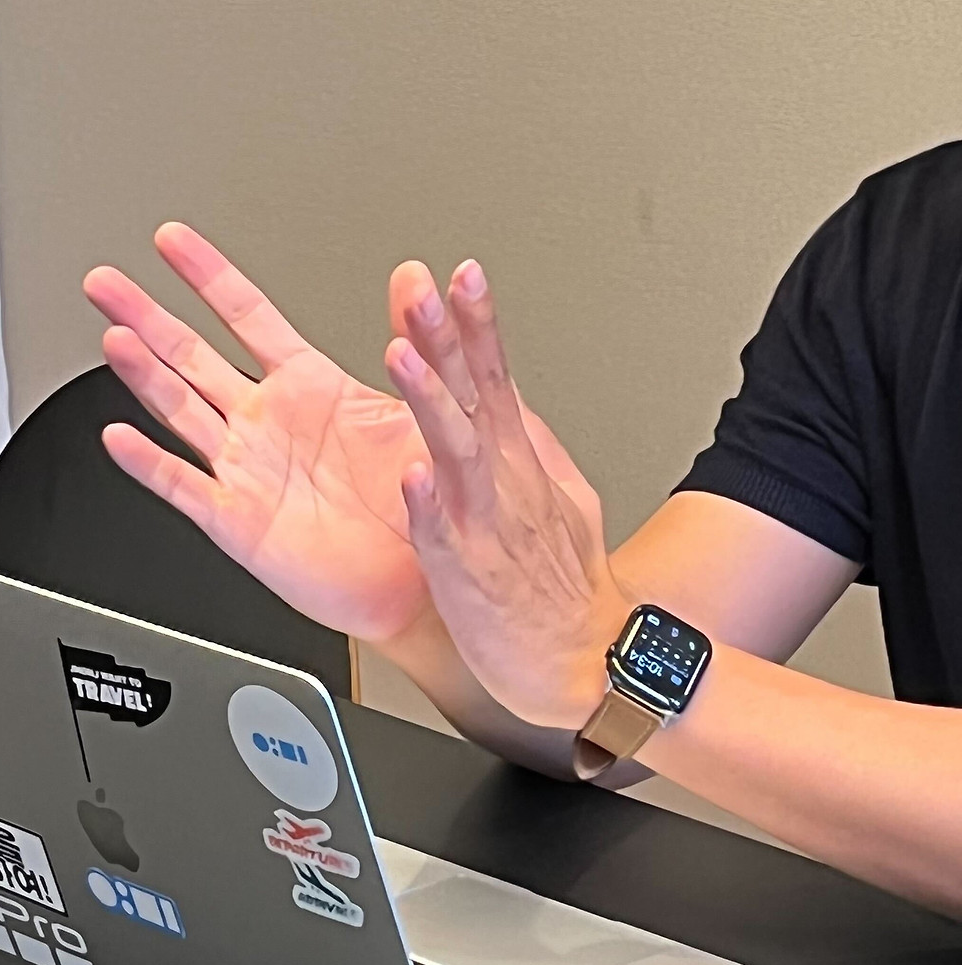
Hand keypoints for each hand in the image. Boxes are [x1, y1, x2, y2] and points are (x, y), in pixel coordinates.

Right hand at [83, 225, 548, 644]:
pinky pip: (186, 487)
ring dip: (144, 375)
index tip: (173, 240)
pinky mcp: (239, 521)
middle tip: (105, 283)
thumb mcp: (420, 412)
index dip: (207, 274)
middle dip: (146, 315)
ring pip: (181, 410)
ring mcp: (247, 470)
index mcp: (308, 387)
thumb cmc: (418, 504)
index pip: (245, 315)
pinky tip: (121, 438)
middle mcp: (267, 424)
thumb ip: (416, 344)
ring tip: (115, 338)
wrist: (417, 582)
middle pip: (191, 356)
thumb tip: (419, 279)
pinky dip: (151, 464)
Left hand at [384, 260, 631, 729]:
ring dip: (429, 402)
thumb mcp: (558, 502)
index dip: (477, 325)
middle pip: (474, 397)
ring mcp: (488, 526)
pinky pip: (443, 537)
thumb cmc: (563, 590)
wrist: (591, 661)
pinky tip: (411, 479)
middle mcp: (504, 485)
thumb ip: (529, 451)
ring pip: (456, 453)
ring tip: (402, 355)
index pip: (495, 380)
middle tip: (423, 288)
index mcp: (519, 465)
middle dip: (448, 336)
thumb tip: (510, 406)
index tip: (461, 273)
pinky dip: (428, 507)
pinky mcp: (472, 576)